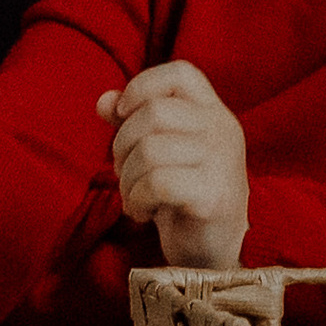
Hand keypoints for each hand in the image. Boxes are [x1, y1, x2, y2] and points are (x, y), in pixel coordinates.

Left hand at [106, 62, 248, 270]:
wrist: (217, 252)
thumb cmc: (184, 196)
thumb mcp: (159, 152)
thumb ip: (133, 121)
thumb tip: (102, 102)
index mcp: (213, 112)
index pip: (180, 73)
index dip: (142, 86)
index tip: (123, 115)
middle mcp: (223, 129)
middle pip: (154, 112)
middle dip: (122, 145)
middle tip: (123, 173)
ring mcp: (223, 163)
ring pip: (150, 150)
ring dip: (126, 179)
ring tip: (132, 197)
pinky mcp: (214, 197)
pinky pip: (157, 184)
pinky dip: (137, 200)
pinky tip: (142, 213)